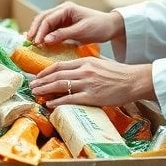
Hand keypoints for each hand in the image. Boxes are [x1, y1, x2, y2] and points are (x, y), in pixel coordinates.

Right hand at [26, 1, 124, 46]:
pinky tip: (40, 40)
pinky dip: (44, 33)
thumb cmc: (98, 27)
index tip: (37, 42)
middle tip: (29, 41)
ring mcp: (62, 16)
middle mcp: (62, 10)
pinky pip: (50, 27)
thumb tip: (45, 40)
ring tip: (31, 42)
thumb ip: (63, 35)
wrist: (110, 26)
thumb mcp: (81, 31)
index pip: (48, 19)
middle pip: (42, 17)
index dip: (40, 31)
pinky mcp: (64, 23)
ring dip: (38, 31)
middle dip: (35, 29)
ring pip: (44, 22)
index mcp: (66, 8)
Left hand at [30, 57, 153, 107]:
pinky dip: (58, 101)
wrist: (134, 81)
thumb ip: (85, 67)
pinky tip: (50, 103)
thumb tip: (72, 73)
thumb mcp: (99, 64)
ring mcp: (87, 84)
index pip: (60, 65)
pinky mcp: (92, 96)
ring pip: (60, 85)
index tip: (38, 76)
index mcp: (85, 61)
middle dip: (41, 81)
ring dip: (45, 90)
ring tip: (36, 93)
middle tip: (31, 86)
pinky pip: (70, 99)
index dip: (46, 71)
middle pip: (56, 75)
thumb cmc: (119, 74)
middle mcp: (84, 71)